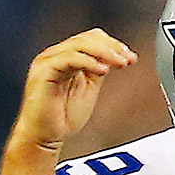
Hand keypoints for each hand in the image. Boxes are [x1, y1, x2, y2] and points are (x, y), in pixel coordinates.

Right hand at [13, 28, 137, 150]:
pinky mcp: (43, 72)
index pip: (91, 38)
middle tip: (128, 59)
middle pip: (86, 38)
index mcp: (66, 57)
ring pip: (78, 45)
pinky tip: (103, 70)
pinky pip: (68, 58)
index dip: (113, 44)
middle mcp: (55, 55)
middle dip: (112, 48)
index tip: (131, 57)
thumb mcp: (89, 87)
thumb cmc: (63, 116)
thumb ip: (97, 69)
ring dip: (104, 53)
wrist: (45, 136)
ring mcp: (47, 62)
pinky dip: (88, 61)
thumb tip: (116, 57)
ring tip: (120, 63)